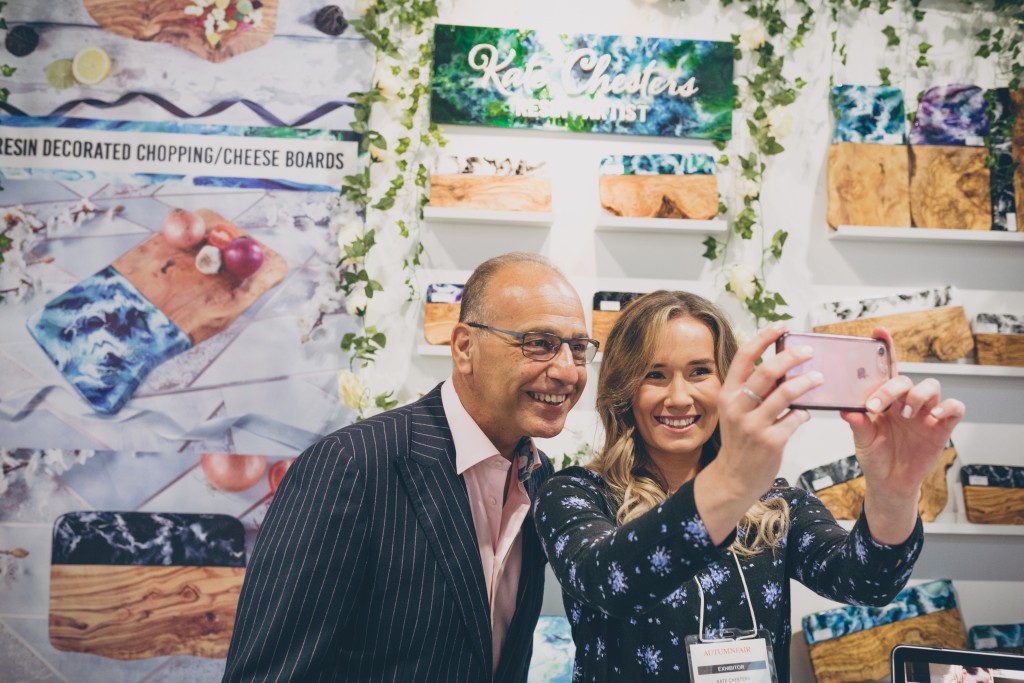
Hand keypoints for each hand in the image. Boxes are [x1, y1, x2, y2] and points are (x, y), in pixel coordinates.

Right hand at [694, 322, 822, 542]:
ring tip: (819, 379)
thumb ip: (754, 391)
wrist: (733, 477)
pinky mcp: (770, 442)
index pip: (743, 357)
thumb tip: (781, 367)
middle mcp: (737, 407)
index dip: (763, 338)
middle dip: (792, 356)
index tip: (781, 326)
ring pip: (785, 394)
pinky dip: (804, 413)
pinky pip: (795, 419)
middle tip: (809, 351)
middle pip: (767, 371)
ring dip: (806, 383)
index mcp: (727, 394)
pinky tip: (805, 413)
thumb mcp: (736, 412)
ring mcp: (753, 425)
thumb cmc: (739, 441)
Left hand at [841, 327, 964, 542]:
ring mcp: (925, 412)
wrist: (890, 482)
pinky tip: (932, 417)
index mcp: (884, 398)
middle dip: (891, 388)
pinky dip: (946, 406)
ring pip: (931, 386)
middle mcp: (905, 401)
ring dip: (918, 395)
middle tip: (876, 406)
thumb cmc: (875, 456)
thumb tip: (847, 410)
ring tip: (905, 414)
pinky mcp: (943, 425)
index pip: (885, 369)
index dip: (885, 348)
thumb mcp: (862, 441)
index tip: (878, 332)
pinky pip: (954, 406)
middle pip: (905, 378)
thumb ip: (858, 425)